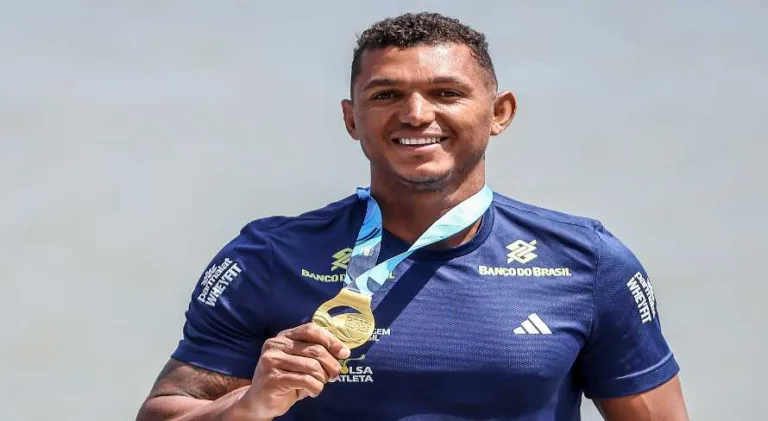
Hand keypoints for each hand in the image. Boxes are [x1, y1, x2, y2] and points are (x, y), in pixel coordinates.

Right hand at [236, 323, 350, 419]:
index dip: (330, 340)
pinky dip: (316, 388)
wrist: (259, 401)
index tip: (344, 352)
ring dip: (323, 379)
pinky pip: (306, 381)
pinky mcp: (272, 378)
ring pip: (313, 366)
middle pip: (315, 350)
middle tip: (335, 375)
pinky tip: (312, 391)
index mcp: (284, 336)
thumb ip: (315, 353)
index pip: (311, 330)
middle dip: (331, 364)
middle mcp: (275, 345)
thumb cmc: (286, 379)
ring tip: (319, 384)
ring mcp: (271, 361)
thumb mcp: (300, 362)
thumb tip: (342, 351)